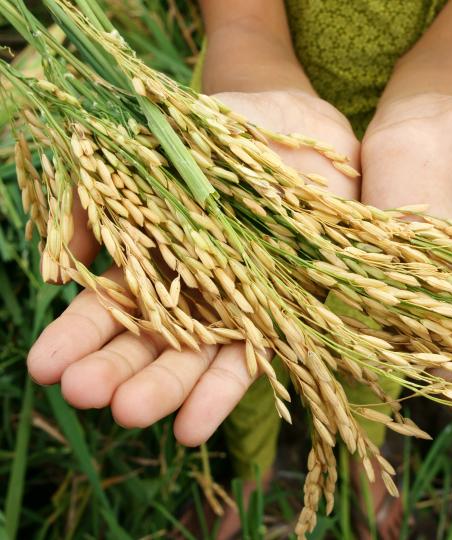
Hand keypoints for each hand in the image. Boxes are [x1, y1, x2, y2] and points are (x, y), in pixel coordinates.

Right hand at [27, 90, 359, 444]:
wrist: (300, 129)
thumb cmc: (225, 134)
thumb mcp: (156, 150)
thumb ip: (106, 197)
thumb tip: (62, 257)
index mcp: (157, 256)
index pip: (110, 304)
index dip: (78, 335)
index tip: (44, 366)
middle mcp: (194, 289)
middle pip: (149, 340)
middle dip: (115, 368)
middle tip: (83, 393)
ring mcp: (238, 304)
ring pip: (195, 357)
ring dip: (163, 387)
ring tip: (130, 414)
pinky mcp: (283, 313)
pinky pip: (253, 357)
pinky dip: (224, 389)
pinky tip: (194, 425)